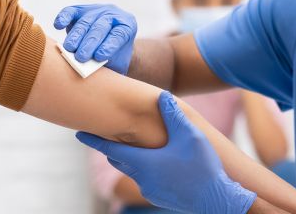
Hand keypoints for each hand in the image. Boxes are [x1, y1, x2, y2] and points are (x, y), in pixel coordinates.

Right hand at [53, 4, 136, 74]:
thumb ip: (107, 64)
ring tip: (69, 49)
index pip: (119, 34)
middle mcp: (112, 14)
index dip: (109, 46)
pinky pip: (70, 11)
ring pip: (85, 22)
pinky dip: (64, 18)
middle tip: (81, 57)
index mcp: (127, 25)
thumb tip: (91, 69)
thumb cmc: (113, 58)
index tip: (99, 57)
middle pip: (100, 27)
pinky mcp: (80, 10)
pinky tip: (58, 25)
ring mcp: (96, 10)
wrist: (108, 47)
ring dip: (76, 36)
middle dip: (89, 43)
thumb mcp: (116, 63)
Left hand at [77, 92, 256, 213]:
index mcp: (143, 161)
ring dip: (131, 158)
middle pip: (119, 159)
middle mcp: (141, 177)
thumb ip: (174, 115)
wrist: (217, 200)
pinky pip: (145, 179)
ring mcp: (149, 189)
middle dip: (113, 146)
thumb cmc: (203, 166)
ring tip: (135, 145)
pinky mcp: (159, 196)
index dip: (93, 139)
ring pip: (133, 170)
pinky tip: (160, 162)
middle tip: (108, 133)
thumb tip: (161, 96)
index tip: (78, 133)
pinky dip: (145, 169)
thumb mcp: (190, 136)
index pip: (109, 148)